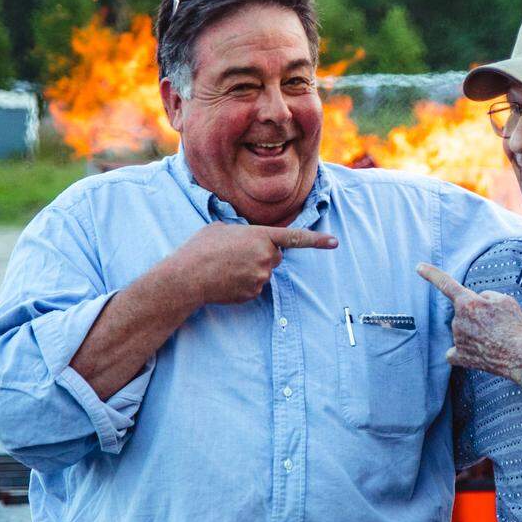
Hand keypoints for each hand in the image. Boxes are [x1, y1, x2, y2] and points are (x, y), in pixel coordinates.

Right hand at [173, 223, 336, 305]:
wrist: (187, 277)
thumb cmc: (201, 248)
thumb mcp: (222, 228)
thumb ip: (243, 232)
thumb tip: (247, 240)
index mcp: (261, 236)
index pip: (295, 238)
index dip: (317, 241)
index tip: (334, 243)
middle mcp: (266, 257)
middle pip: (276, 256)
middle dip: (263, 254)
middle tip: (237, 253)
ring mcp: (261, 277)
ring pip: (264, 272)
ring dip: (251, 269)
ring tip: (226, 266)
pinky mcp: (253, 293)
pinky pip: (255, 286)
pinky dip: (243, 283)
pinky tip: (226, 280)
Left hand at [416, 263, 521, 382]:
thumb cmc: (515, 326)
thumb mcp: (505, 300)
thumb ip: (485, 296)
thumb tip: (478, 302)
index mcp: (468, 302)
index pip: (446, 284)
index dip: (431, 274)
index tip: (418, 267)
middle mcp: (458, 320)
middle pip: (463, 312)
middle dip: (476, 315)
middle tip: (497, 323)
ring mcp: (457, 339)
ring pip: (462, 330)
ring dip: (474, 332)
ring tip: (495, 338)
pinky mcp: (460, 356)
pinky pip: (455, 351)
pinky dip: (463, 351)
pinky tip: (477, 352)